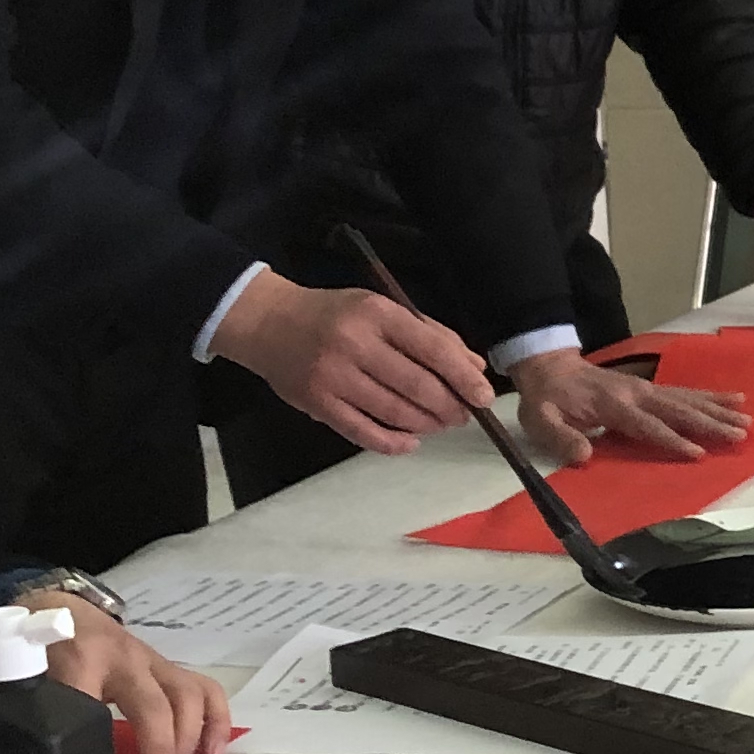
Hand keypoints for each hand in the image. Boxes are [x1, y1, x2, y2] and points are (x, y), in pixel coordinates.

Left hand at [23, 594, 234, 753]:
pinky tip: (215, 751)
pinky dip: (216, 721)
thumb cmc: (43, 648)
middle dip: (159, 750)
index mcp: (80, 661)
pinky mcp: (168, 666)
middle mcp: (124, 659)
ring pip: (187, 695)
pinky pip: (205, 689)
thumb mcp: (27, 677)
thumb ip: (33, 712)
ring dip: (190, 739)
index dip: (95, 747)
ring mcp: (152, 661)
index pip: (91, 708)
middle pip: (154, 706)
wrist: (59, 608)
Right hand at [213, 274, 492, 454]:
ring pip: (394, 412)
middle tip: (463, 415)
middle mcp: (355, 345)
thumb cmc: (336, 314)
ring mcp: (333, 377)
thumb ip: (430, 335)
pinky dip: (392, 443)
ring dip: (426, 424)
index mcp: (377, 315)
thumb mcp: (383, 310)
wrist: (268, 323)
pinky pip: (363, 432)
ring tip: (440, 424)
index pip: (432, 349)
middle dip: (449, 407)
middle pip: (417, 386)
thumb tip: (474, 367)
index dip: (463, 377)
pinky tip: (410, 442)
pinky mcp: (317, 404)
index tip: (484, 396)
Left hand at [510, 351, 751, 468]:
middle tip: (739, 433)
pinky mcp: (651, 388)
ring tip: (746, 419)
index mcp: (613, 405)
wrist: (550, 368)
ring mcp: (646, 388)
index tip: (698, 452)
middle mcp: (637, 394)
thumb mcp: (539, 420)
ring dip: (718, 409)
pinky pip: (685, 392)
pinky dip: (711, 396)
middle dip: (710, 422)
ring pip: (688, 399)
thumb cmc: (546, 400)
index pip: (647, 425)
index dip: (672, 439)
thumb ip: (560, 437)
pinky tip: (733, 399)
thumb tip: (583, 455)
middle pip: (678, 409)